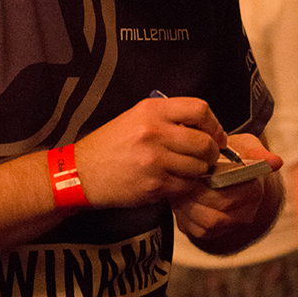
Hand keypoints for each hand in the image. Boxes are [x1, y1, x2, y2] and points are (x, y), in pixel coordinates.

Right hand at [73, 96, 233, 208]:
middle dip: (211, 152)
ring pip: (198, 167)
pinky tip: (173, 182)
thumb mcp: (135, 118)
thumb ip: (167, 118)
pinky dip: (185, 186)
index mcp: (152, 110)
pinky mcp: (153, 184)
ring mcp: (154, 160)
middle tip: (207, 158)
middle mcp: (154, 132)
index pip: (200, 109)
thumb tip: (202, 128)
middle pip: (204, 142)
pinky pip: (185, 186)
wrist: (81, 172)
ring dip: (198, 172)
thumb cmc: (110, 145)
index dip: (215, 125)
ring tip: (186, 170)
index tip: (216, 136)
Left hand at [172, 133, 282, 242]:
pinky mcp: (212, 233)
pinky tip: (183, 200)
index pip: (231, 197)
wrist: (221, 173)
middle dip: (197, 198)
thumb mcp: (245, 147)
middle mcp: (245, 213)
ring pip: (207, 224)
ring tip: (182, 190)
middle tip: (184, 182)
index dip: (210, 186)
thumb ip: (257, 153)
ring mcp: (229, 226)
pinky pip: (197, 231)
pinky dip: (186, 216)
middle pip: (217, 214)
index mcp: (254, 191)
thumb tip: (277, 161)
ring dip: (189, 207)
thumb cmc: (233, 157)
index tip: (197, 172)